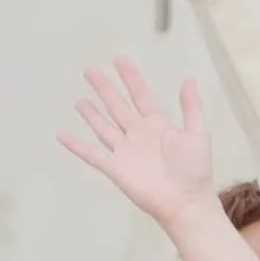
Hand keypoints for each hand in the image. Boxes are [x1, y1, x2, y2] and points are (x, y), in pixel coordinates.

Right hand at [58, 59, 217, 230]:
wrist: (185, 201)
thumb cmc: (196, 170)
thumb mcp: (197, 133)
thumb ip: (191, 107)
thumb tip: (189, 79)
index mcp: (158, 125)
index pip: (141, 95)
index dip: (130, 78)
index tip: (119, 59)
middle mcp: (138, 135)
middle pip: (117, 106)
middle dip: (104, 88)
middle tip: (89, 70)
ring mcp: (125, 151)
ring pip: (103, 127)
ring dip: (91, 114)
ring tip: (80, 100)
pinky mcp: (115, 167)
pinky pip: (91, 153)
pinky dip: (76, 144)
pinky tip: (62, 134)